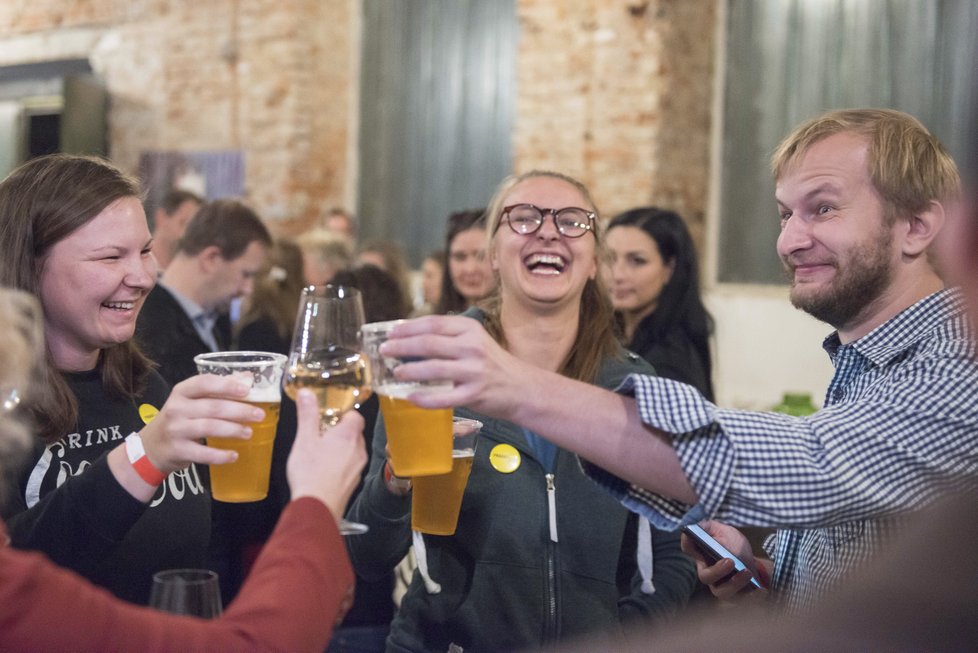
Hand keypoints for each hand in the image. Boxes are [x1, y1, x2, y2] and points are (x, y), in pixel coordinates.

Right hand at [138, 374, 260, 473]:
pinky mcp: (177, 450)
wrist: (151, 447)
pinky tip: (234, 455)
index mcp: (181, 392)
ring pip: (209, 428)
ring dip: (232, 430)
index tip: (246, 390)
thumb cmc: (180, 419)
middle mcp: (176, 408)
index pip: (204, 383)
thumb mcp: (192, 400)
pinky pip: (202, 453)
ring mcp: (175, 430)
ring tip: (249, 433)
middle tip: (259, 415)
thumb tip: (248, 378)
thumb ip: (219, 389)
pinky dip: (220, 455)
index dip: (226, 385)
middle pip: (212, 407)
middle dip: (239, 411)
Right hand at [287, 389, 366, 521]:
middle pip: (354, 432)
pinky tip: (323, 469)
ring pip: (352, 450)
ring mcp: (358, 468)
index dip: (343, 413)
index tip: (328, 415)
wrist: (317, 508)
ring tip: (319, 452)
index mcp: (349, 435)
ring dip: (339, 448)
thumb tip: (308, 394)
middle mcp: (358, 450)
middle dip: (338, 430)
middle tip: (319, 433)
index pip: (355, 416)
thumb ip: (308, 415)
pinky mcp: (353, 482)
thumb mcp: (304, 439)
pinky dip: (339, 463)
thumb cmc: (311, 474)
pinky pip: (349, 466)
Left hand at [380, 315, 529, 416]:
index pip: (433, 324)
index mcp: (470, 329)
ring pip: (433, 368)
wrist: (521, 387)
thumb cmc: (492, 364)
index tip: (390, 332)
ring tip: (395, 372)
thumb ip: (449, 338)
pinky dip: (424, 398)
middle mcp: (472, 347)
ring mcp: (474, 371)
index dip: (408, 328)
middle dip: (401, 346)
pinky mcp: (474, 394)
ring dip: (409, 370)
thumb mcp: (474, 341)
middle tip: (384, 350)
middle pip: (429, 343)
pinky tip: (411, 397)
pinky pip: (443, 397)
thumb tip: (410, 339)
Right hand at [681, 520, 764, 600]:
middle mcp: (708, 572)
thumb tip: (698, 526)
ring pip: (721, 592)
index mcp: (702, 553)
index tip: (691, 536)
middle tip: (730, 561)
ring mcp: (721, 586)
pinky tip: (762, 590)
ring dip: (734, 584)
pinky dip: (752, 596)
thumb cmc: (732, 544)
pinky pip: (742, 601)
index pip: (688, 546)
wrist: (750, 560)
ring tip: (747, 573)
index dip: (688, 543)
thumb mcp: (724, 532)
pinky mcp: (736, 596)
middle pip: (705, 576)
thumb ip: (710, 528)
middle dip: (717, 571)